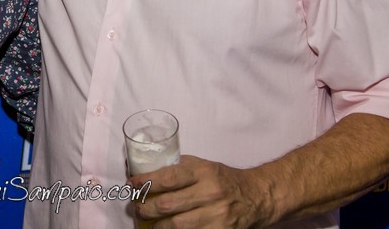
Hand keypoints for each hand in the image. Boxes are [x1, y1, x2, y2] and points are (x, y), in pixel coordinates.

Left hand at [129, 156, 274, 228]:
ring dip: (156, 226)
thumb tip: (149, 172)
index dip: (145, 182)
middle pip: (167, 204)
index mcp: (204, 172)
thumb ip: (181, 168)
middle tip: (137, 208)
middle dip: (145, 208)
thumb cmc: (225, 180)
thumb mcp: (205, 166)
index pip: (168, 177)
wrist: (256, 197)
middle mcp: (210, 193)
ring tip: (149, 222)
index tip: (131, 184)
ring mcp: (216, 216)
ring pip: (176, 226)